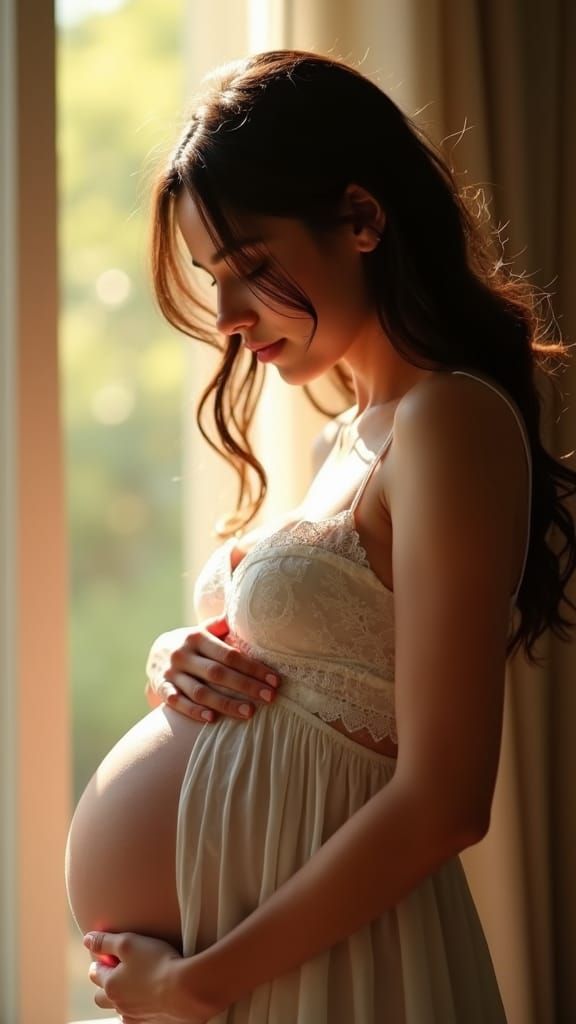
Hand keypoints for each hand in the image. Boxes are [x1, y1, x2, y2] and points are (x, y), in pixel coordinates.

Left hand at [83, 930, 216, 1022]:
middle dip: (104, 985)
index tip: (107, 955)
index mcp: (110, 985)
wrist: (187, 991)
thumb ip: (106, 941)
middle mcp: (119, 1005)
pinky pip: (138, 1018)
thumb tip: (87, 940)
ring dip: (123, 998)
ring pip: (120, 1009)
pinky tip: (151, 998)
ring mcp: (135, 1017)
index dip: (100, 961)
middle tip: (117, 973)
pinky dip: (140, 1008)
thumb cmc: (157, 963)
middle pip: (100, 997)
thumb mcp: (129, 943)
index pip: (95, 973)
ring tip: (137, 984)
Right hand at [145, 615, 280, 723]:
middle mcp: (183, 655)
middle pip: (218, 673)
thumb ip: (222, 626)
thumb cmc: (192, 643)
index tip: (274, 680)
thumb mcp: (204, 630)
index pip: (230, 654)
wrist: (155, 652)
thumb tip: (246, 611)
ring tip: (249, 713)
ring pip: (200, 692)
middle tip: (269, 697)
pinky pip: (177, 703)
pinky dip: (193, 711)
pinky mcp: (161, 688)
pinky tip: (212, 719)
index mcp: (197, 637)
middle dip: (246, 686)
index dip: (253, 668)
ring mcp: (171, 673)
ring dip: (225, 703)